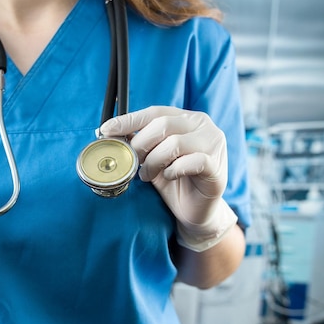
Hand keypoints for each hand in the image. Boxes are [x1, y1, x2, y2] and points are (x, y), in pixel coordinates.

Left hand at [100, 106, 237, 251]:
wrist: (194, 211)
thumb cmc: (172, 181)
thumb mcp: (151, 157)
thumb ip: (137, 142)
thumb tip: (109, 131)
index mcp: (187, 118)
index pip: (154, 112)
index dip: (129, 120)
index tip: (106, 130)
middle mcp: (203, 126)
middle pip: (163, 125)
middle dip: (140, 144)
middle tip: (132, 162)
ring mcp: (215, 145)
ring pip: (175, 143)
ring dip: (154, 161)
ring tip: (146, 175)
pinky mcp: (217, 168)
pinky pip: (193, 162)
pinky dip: (174, 170)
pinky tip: (168, 177)